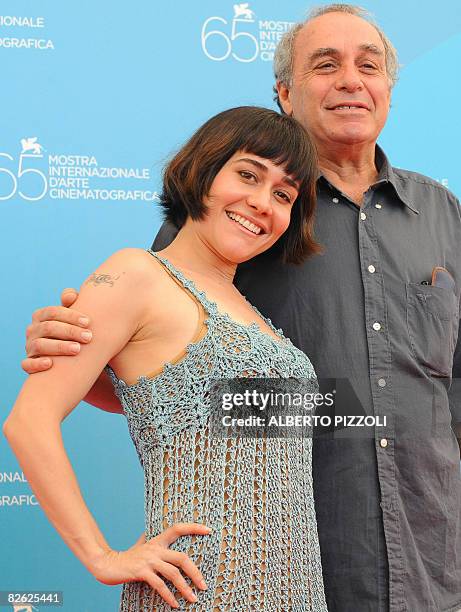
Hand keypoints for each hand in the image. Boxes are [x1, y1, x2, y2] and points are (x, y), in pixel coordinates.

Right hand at [22, 288, 91, 373]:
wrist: (65, 356)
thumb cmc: (71, 330)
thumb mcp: (72, 316)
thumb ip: (72, 301)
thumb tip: (69, 296)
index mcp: (41, 316)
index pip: (53, 312)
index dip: (70, 316)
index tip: (88, 322)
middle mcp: (32, 330)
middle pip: (48, 327)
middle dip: (69, 331)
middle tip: (88, 337)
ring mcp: (30, 347)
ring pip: (40, 345)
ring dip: (59, 347)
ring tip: (77, 349)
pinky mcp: (29, 364)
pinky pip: (27, 364)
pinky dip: (37, 364)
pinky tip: (50, 364)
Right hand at [93, 523, 210, 608]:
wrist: (107, 564)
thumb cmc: (127, 557)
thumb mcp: (141, 546)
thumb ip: (152, 541)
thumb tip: (159, 535)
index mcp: (157, 541)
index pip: (178, 529)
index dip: (193, 527)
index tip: (208, 530)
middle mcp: (155, 548)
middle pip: (182, 558)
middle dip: (195, 573)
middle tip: (203, 586)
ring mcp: (149, 560)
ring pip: (173, 573)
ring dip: (184, 587)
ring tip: (193, 598)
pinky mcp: (142, 571)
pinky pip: (159, 584)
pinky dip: (168, 595)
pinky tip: (174, 603)